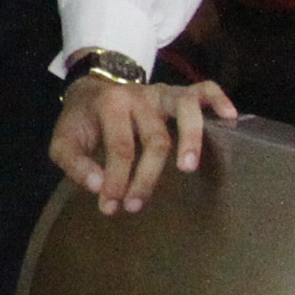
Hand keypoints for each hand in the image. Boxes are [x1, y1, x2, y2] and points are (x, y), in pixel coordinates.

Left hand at [50, 74, 231, 216]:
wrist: (91, 88)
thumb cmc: (82, 122)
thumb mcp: (64, 142)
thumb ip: (75, 164)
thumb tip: (98, 187)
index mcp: (109, 105)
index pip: (120, 147)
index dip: (116, 179)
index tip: (111, 206)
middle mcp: (139, 96)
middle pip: (155, 138)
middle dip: (146, 176)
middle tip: (135, 206)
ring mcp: (162, 92)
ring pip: (184, 108)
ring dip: (190, 137)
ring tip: (188, 168)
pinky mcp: (178, 92)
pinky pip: (204, 88)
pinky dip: (219, 99)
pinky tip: (230, 118)